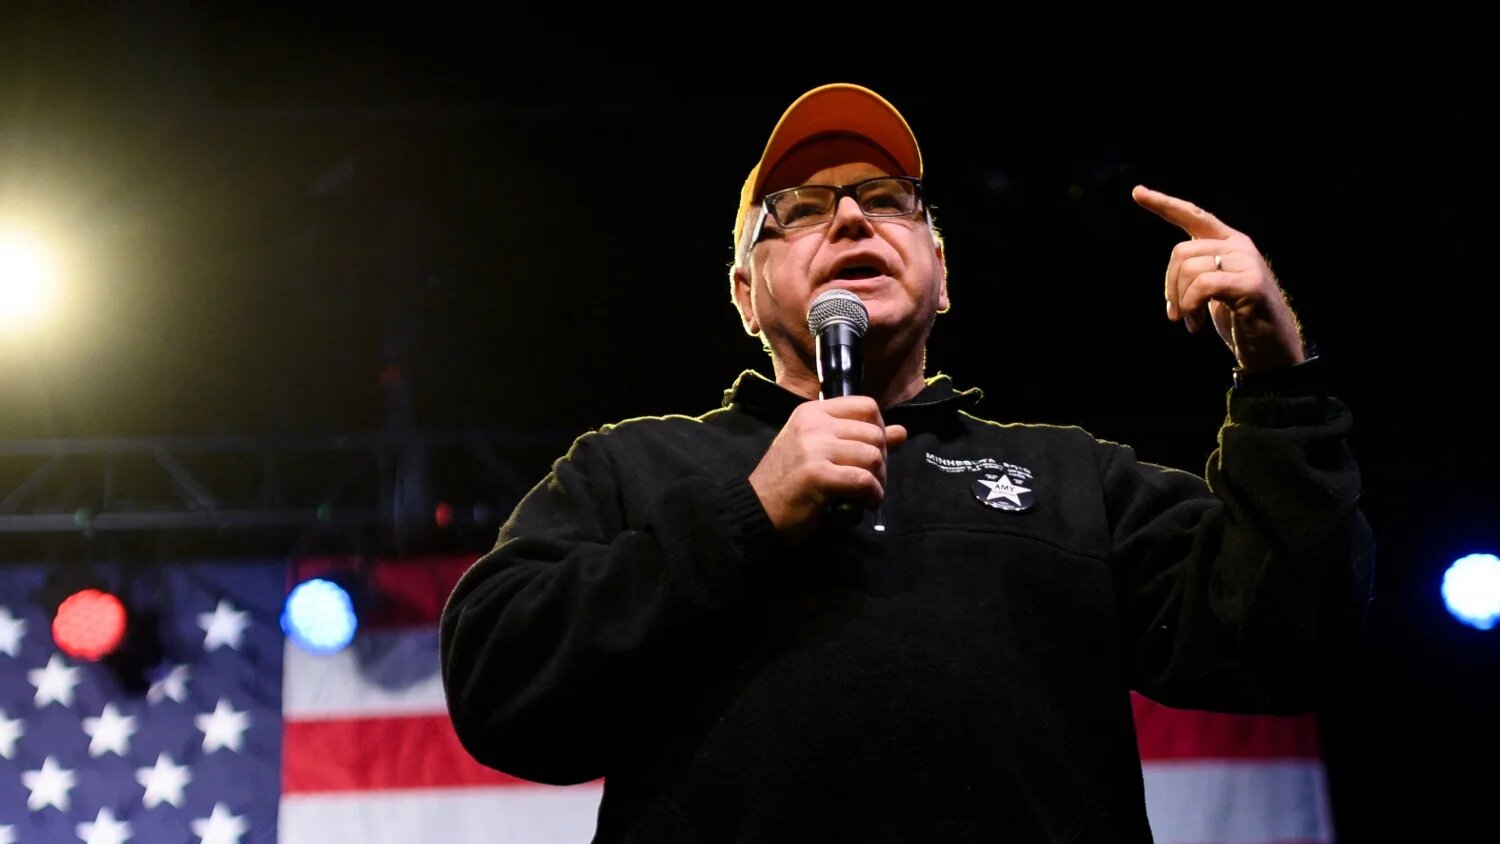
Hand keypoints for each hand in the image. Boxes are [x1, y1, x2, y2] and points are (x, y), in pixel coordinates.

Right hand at [748, 395, 907, 542]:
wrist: (756, 507)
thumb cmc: (788, 480)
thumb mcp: (820, 449)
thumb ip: (858, 437)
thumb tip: (902, 431)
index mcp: (813, 411)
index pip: (867, 406)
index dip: (880, 429)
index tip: (873, 451)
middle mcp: (814, 424)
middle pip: (875, 433)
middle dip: (883, 460)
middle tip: (872, 480)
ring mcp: (814, 448)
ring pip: (873, 456)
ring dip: (879, 481)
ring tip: (868, 494)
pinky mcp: (818, 475)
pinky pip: (863, 481)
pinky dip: (872, 495)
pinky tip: (864, 504)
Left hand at [1131, 185, 1304, 372]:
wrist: (1272, 349)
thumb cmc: (1240, 319)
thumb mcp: (1214, 290)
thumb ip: (1199, 271)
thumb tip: (1174, 272)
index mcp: (1229, 243)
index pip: (1194, 216)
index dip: (1164, 204)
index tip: (1137, 192)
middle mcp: (1239, 246)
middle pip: (1181, 252)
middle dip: (1169, 286)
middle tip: (1175, 314)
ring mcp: (1248, 263)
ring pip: (1189, 268)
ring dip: (1181, 301)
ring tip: (1190, 321)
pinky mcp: (1251, 284)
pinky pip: (1203, 285)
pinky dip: (1190, 305)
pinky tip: (1195, 324)